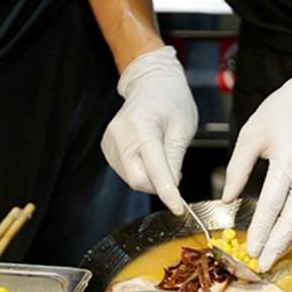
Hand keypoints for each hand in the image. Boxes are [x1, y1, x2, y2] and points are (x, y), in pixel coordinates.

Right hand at [102, 46, 198, 213]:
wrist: (151, 83)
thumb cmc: (171, 101)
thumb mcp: (183, 127)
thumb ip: (175, 158)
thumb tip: (173, 187)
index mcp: (141, 127)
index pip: (154, 169)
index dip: (167, 192)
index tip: (178, 208)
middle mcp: (120, 135)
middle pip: (138, 179)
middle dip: (159, 185)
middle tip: (175, 171)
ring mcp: (110, 142)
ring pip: (132, 178)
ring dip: (151, 178)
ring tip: (162, 154)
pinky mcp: (108, 148)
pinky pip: (126, 172)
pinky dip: (141, 171)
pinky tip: (150, 156)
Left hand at [222, 54, 291, 270]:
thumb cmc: (283, 111)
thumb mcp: (252, 133)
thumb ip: (238, 168)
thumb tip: (228, 199)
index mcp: (287, 161)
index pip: (272, 204)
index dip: (261, 230)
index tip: (250, 248)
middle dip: (277, 246)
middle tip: (261, 265)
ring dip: (289, 243)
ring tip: (271, 259)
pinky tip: (284, 240)